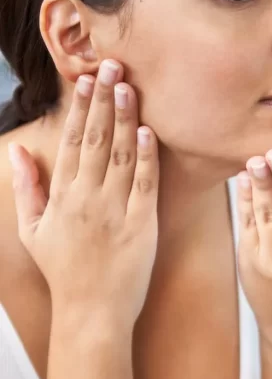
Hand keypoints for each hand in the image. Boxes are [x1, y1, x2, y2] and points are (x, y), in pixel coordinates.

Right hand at [10, 60, 158, 332]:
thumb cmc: (64, 269)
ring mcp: (116, 210)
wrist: (91, 313)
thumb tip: (17, 151)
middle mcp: (87, 198)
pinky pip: (145, 184)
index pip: (72, 142)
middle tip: (112, 66)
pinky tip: (149, 131)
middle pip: (97, 140)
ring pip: (121, 155)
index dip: (80, 108)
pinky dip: (147, 157)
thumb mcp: (33, 229)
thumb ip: (28, 187)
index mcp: (62, 197)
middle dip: (103, 101)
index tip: (86, 78)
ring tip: (129, 86)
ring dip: (126, 119)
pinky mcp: (142, 223)